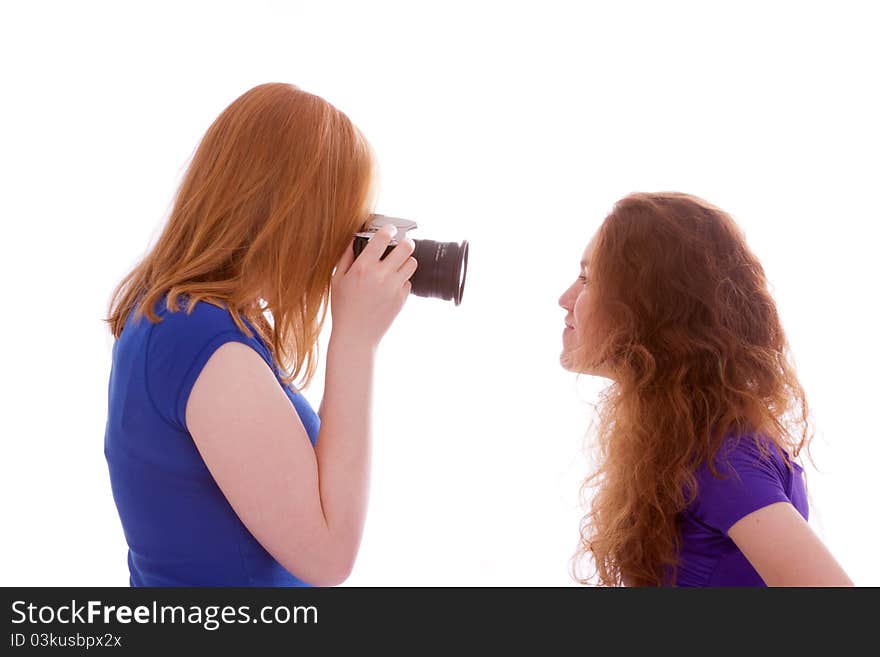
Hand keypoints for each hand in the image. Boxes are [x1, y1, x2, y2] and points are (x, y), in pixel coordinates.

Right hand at [329, 224, 417, 348]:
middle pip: (407, 247)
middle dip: (406, 242)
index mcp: (363, 267)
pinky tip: (391, 286)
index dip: (389, 229)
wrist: (356, 337)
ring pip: (412, 263)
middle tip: (402, 244)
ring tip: (397, 265)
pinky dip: (402, 281)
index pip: (383, 238)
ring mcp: (394, 288)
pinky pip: (409, 282)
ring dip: (406, 261)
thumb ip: (346, 257)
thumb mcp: (337, 280)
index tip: (390, 230)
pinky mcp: (402, 299)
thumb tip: (355, 239)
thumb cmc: (343, 309)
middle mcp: (382, 275)